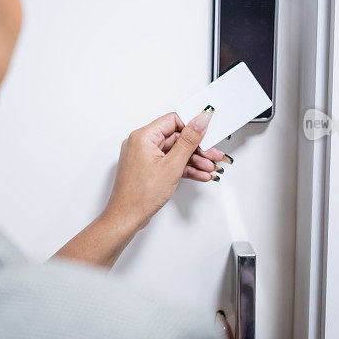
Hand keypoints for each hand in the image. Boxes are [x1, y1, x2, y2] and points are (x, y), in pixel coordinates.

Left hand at [104, 109, 219, 229]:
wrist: (127, 218)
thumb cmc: (140, 195)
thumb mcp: (172, 165)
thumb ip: (188, 141)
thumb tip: (199, 122)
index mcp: (143, 137)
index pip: (172, 120)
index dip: (191, 126)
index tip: (207, 131)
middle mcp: (141, 144)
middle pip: (175, 138)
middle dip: (196, 148)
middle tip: (212, 154)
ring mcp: (144, 157)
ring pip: (174, 152)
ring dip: (193, 160)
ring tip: (209, 168)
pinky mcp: (148, 169)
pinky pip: (169, 163)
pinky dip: (183, 168)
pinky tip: (199, 174)